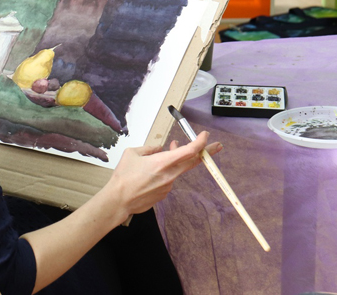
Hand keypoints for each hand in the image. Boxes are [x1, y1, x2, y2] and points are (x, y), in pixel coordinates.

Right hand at [107, 132, 222, 215]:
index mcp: (163, 162)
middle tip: (217, 146)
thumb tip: (158, 149)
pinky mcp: (164, 194)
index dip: (200, 142)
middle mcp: (169, 174)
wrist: (119, 200)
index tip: (204, 135)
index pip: (189, 151)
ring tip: (160, 156)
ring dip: (174, 161)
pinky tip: (147, 174)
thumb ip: (149, 149)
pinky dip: (163, 173)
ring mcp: (168, 185)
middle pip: (193, 162)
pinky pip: (167, 179)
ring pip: (176, 170)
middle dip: (207, 152)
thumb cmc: (123, 177)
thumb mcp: (132, 153)